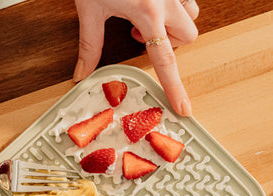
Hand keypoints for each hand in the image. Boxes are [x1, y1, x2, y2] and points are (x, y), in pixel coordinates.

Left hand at [73, 0, 198, 115]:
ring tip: (145, 17)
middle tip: (142, 36)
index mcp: (147, 12)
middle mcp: (167, 0)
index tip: (184, 108)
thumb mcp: (90, 8)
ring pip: (191, 16)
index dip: (175, 88)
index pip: (166, 61)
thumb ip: (89, 44)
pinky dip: (174, 5)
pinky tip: (152, 0)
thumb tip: (81, 73)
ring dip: (173, 24)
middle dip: (171, 42)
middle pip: (188, 37)